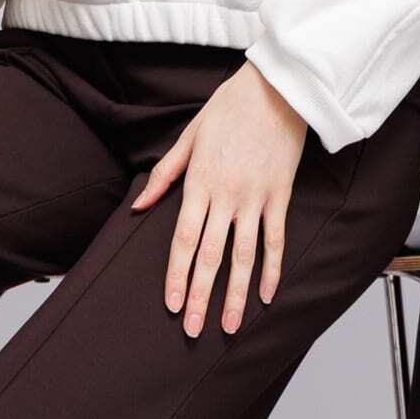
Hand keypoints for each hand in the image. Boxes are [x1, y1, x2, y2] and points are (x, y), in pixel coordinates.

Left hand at [130, 61, 308, 335]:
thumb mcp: (189, 136)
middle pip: (210, 256)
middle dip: (200, 296)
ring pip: (244, 256)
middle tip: (193, 330)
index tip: (172, 304)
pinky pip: (276, 239)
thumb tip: (139, 205)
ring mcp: (256, 198)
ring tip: (231, 326)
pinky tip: (268, 295)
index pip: (183, 239)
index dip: (176, 275)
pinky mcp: (280, 196)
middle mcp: (226, 196)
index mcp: (199, 183)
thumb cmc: (230, 108)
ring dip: (237, 294)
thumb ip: (165, 174)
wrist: (277, 88)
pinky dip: (272, 269)